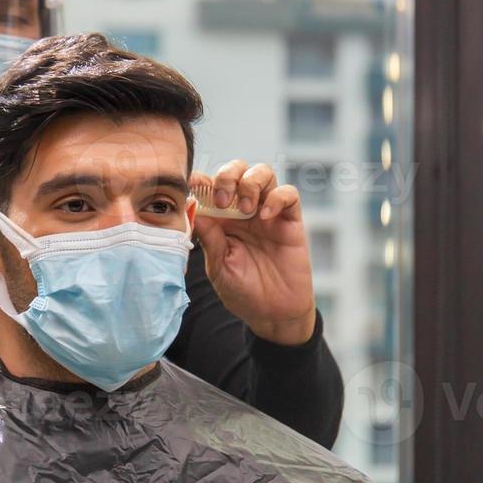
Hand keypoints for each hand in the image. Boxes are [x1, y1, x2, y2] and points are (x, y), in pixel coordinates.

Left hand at [192, 160, 316, 345]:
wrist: (274, 313)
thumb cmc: (242, 290)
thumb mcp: (218, 266)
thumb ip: (208, 237)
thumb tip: (191, 207)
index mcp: (220, 219)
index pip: (210, 186)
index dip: (201, 180)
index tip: (193, 183)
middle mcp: (243, 210)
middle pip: (237, 170)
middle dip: (227, 176)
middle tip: (223, 201)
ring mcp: (268, 213)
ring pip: (263, 173)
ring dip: (251, 182)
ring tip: (246, 209)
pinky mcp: (290, 221)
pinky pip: (288, 194)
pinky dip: (276, 198)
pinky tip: (264, 216)